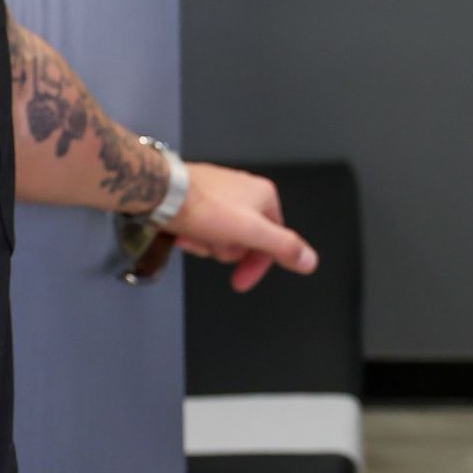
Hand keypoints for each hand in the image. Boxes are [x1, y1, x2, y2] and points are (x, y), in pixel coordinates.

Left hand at [169, 165, 317, 294]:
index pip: (274, 240)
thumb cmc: (203, 207)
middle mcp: (244, 190)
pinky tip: (186, 232)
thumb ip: (284, 247)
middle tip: (213, 244)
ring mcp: (221, 193)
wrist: (161, 192)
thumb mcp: (251, 232)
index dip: (257, 265)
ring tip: (196, 235)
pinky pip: (205, 227)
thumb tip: (310, 260)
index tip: (241, 281)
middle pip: (246, 240)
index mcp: (264, 195)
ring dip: (208, 244)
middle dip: (225, 250)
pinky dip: (195, 235)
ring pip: (223, 236)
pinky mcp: (200, 197)